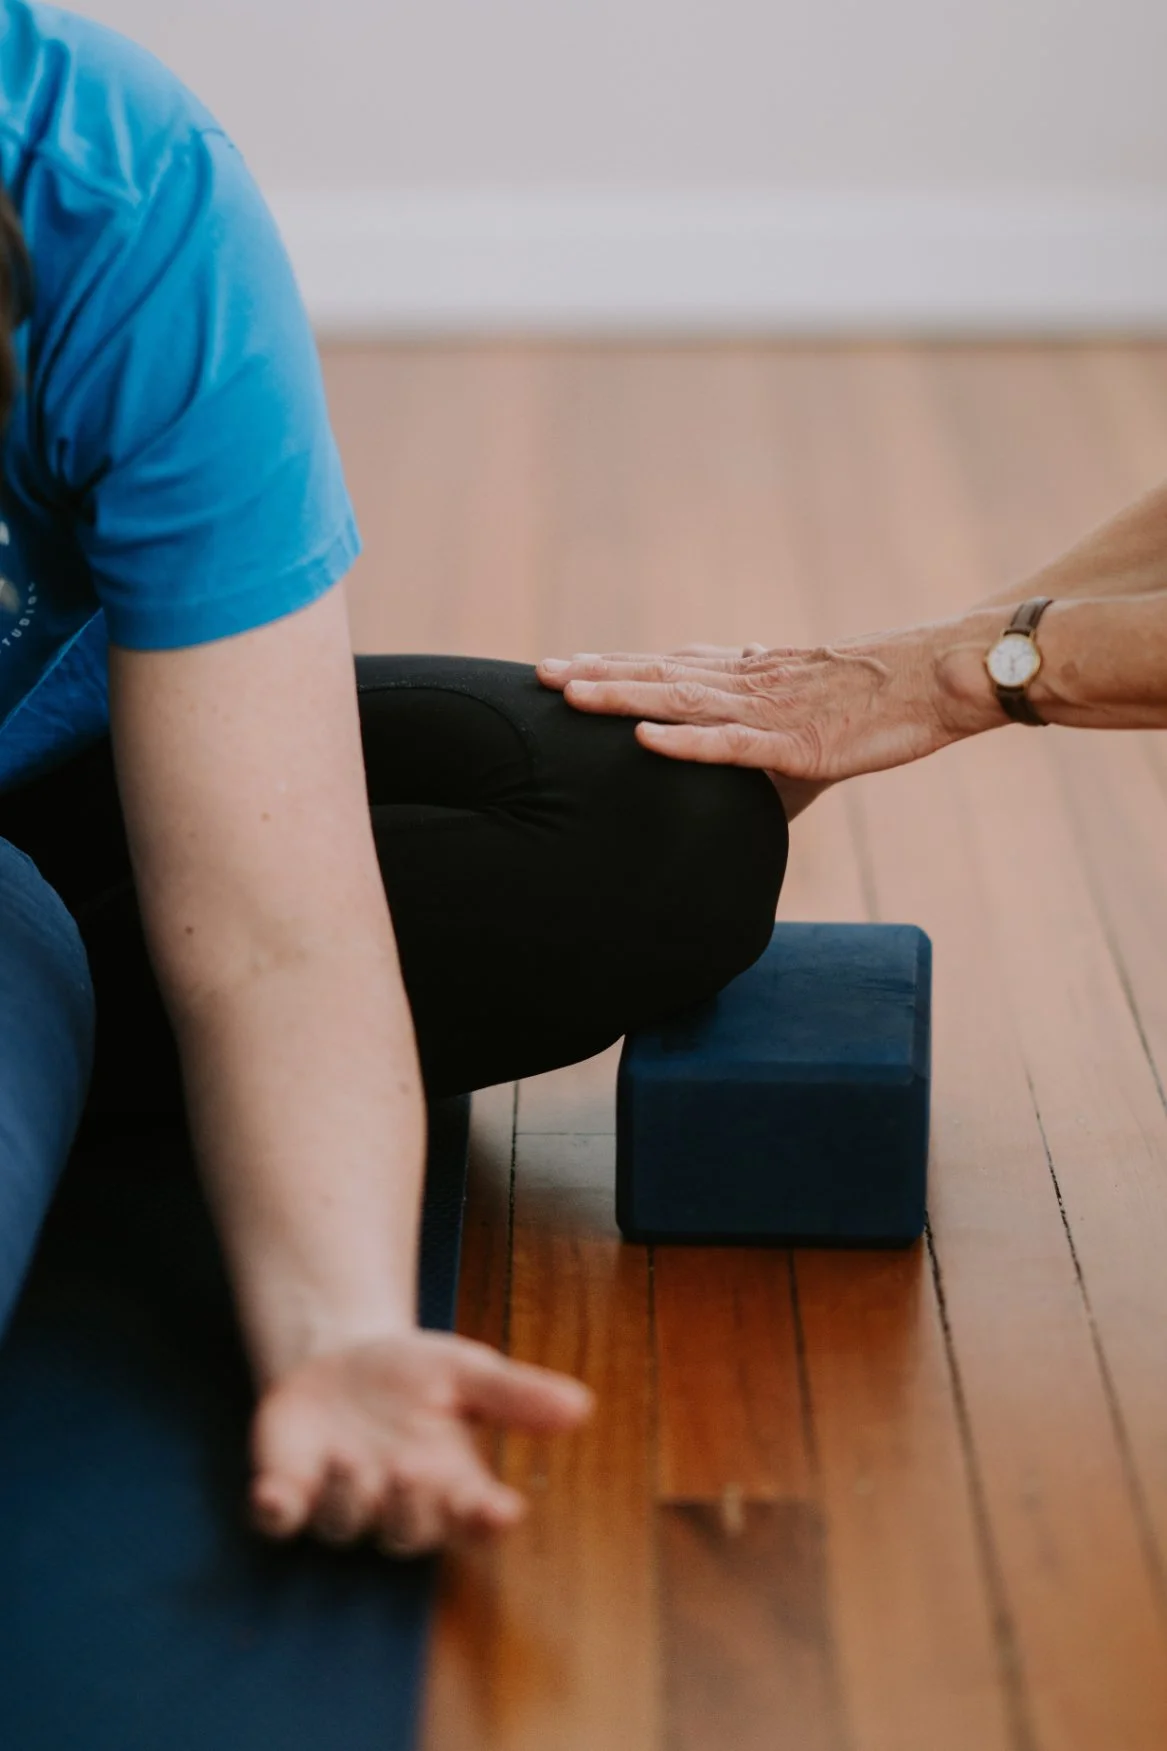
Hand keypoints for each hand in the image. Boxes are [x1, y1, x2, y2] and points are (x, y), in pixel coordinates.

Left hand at [249, 1328, 592, 1556]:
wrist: (336, 1354)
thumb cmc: (411, 1372)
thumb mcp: (466, 1371)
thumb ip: (516, 1394)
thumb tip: (582, 1406)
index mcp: (448, 1482)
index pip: (475, 1519)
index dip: (487, 1522)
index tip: (503, 1509)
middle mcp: (395, 1503)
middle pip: (408, 1535)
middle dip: (411, 1510)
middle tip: (411, 1469)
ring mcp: (338, 1501)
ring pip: (345, 1526)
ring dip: (349, 1499)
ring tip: (350, 1459)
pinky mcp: (287, 1492)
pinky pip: (280, 1522)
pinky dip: (276, 1512)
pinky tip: (274, 1495)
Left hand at [537, 617, 1000, 794]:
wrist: (946, 676)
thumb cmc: (885, 692)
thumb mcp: (815, 698)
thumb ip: (769, 705)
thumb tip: (742, 693)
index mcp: (753, 673)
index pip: (669, 664)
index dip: (614, 663)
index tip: (562, 665)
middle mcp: (751, 683)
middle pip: (660, 674)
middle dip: (598, 674)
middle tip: (539, 674)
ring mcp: (771, 712)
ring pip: (683, 702)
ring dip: (623, 696)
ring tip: (571, 695)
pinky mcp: (798, 744)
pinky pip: (733, 744)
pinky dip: (686, 741)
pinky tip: (643, 737)